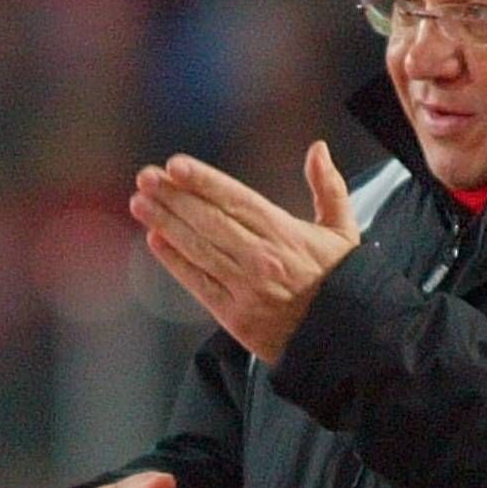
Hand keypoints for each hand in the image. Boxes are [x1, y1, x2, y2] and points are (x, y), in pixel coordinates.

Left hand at [132, 140, 360, 362]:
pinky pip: (198, 283)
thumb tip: (317, 149)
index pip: (236, 200)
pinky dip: (174, 261)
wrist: (346, 338)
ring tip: (140, 203)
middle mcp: (261, 259)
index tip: (175, 166)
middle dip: (173, 197)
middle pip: (209, 221)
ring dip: (165, 224)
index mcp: (285, 234)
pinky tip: (156, 240)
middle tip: (146, 177)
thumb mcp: (343, 231)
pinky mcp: (234, 316)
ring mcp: (245, 289)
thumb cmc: (341, 282)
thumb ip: (328, 188)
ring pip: (198, 249)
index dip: (203, 182)